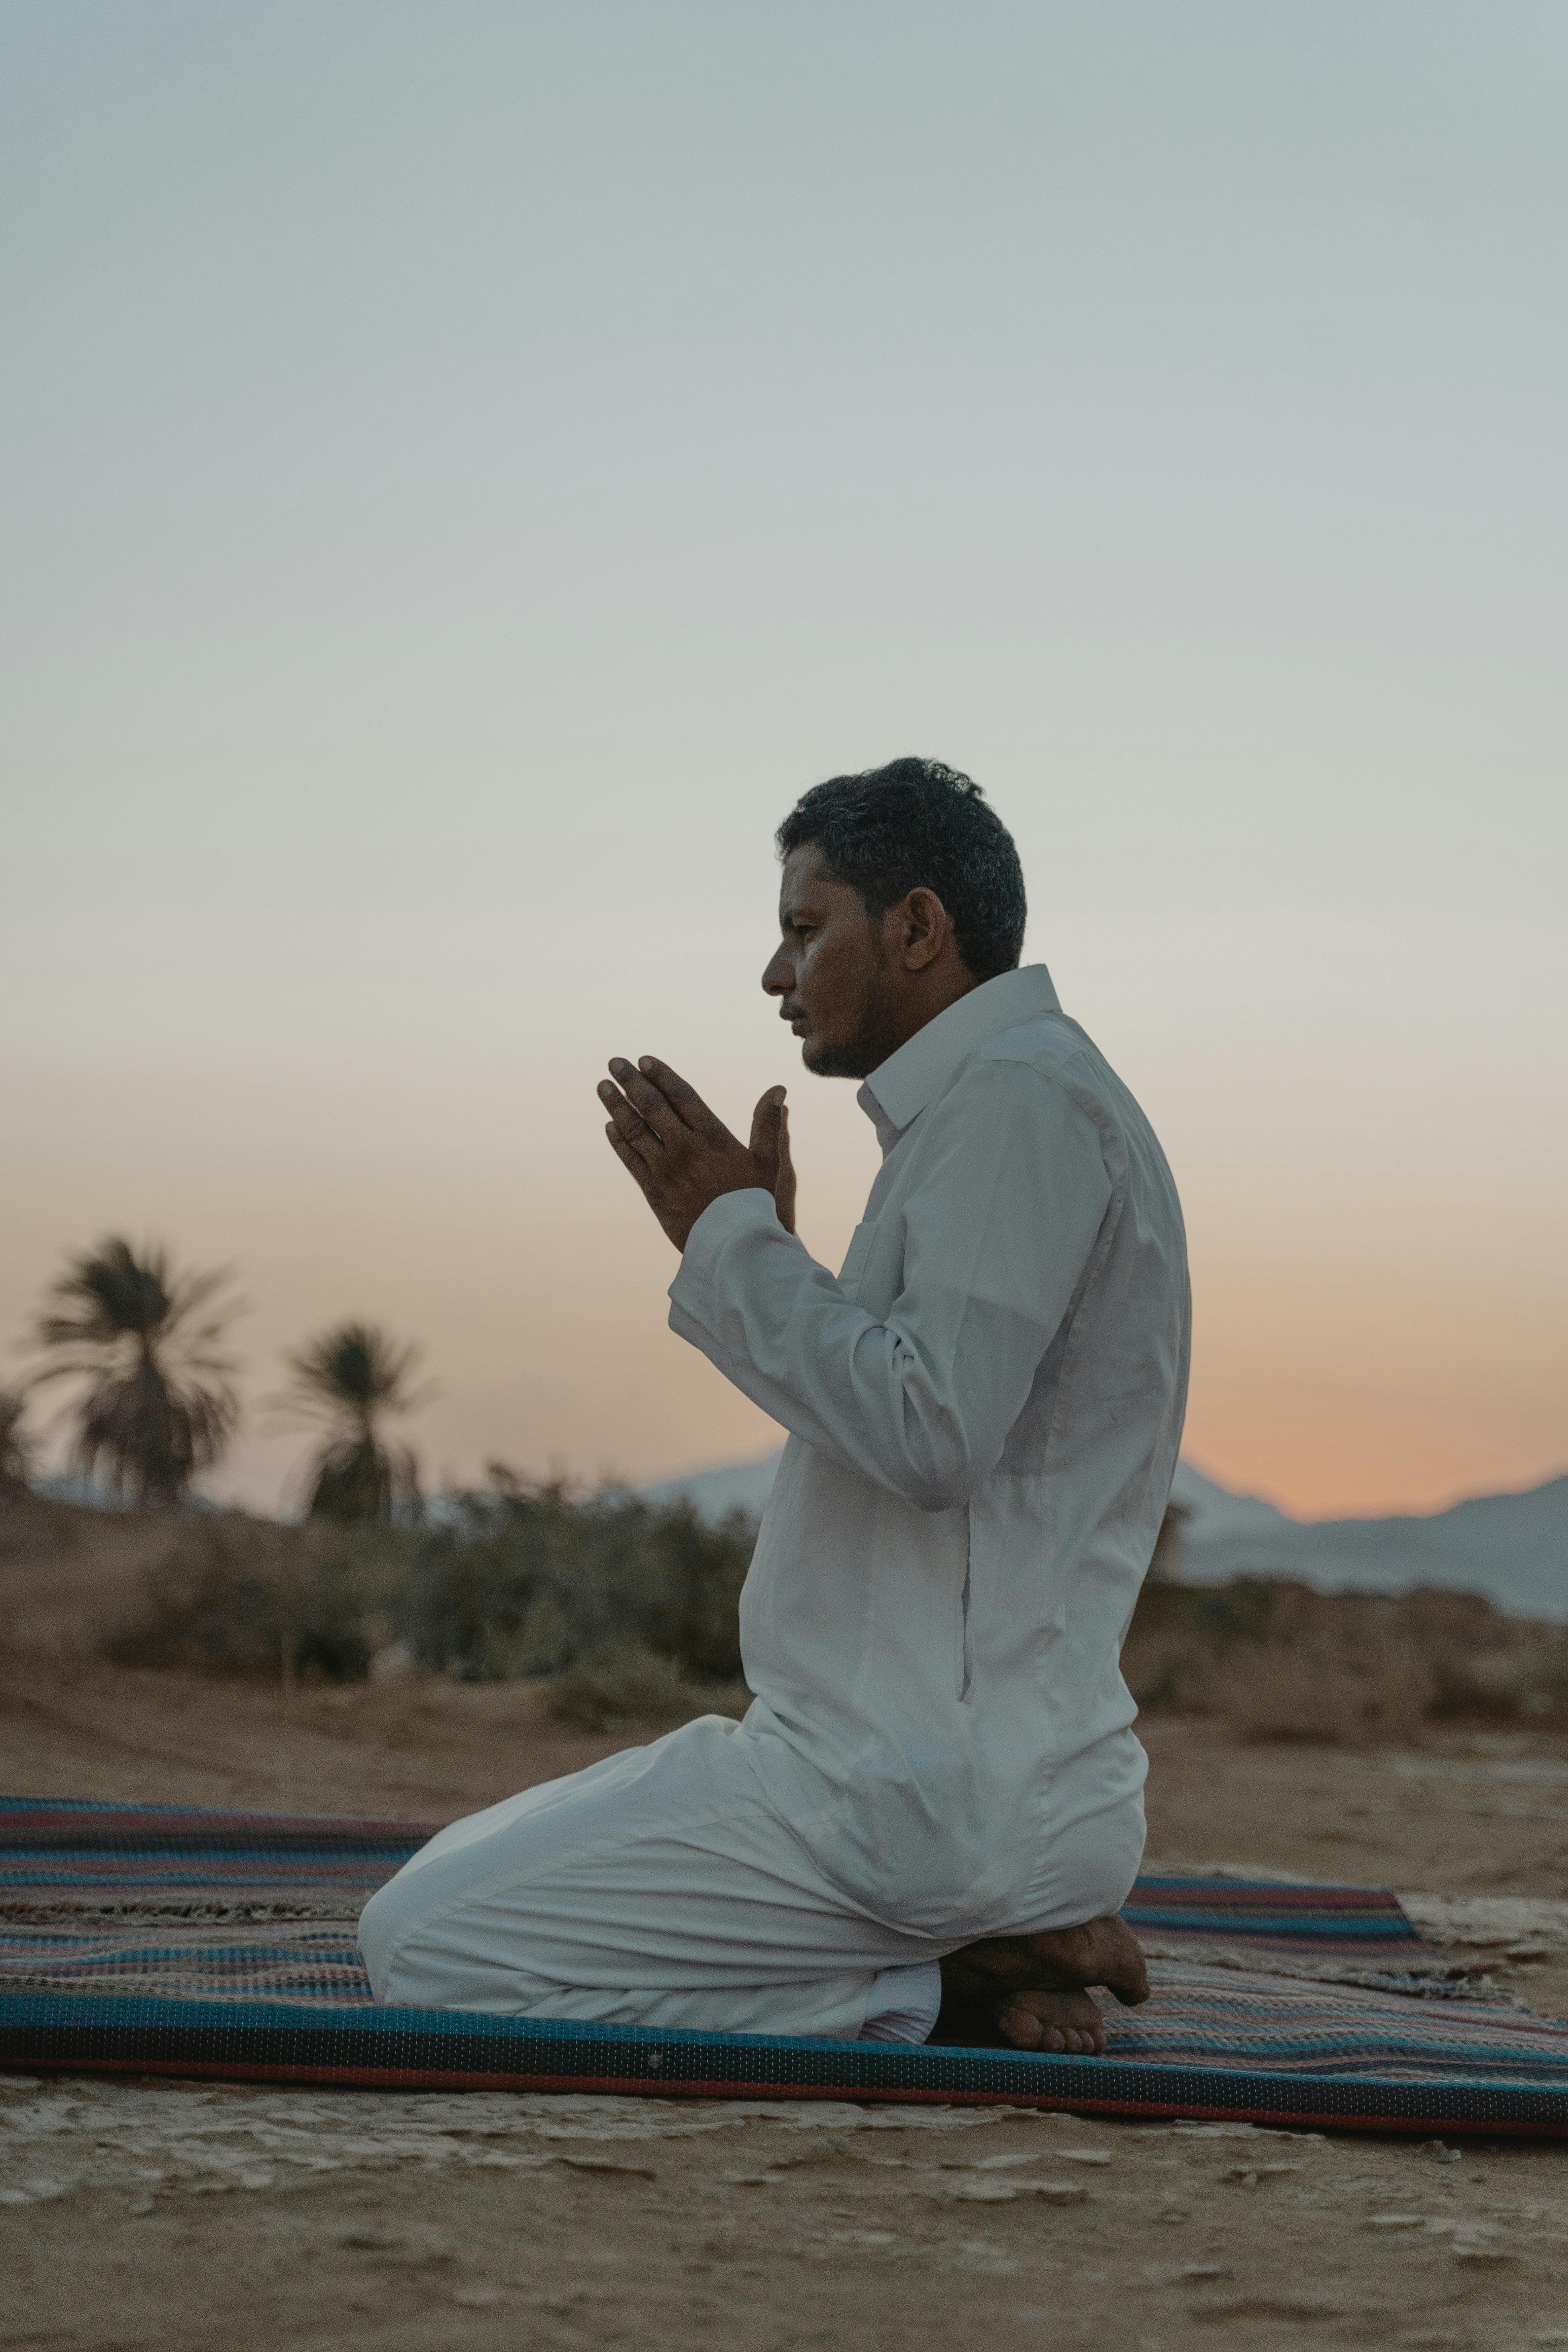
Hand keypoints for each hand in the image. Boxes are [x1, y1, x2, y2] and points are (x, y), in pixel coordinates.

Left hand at [599, 1056, 796, 1251]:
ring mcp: (666, 1169)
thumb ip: (768, 1123)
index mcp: (713, 1136)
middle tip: (615, 1062)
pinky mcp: (653, 1192)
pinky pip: (631, 1160)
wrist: (734, 1245)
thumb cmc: (754, 1201)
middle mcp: (685, 1148)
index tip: (644, 1060)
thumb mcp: (768, 1161)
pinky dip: (619, 1142)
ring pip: (635, 1130)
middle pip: (653, 1106)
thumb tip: (779, 1089)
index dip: (662, 1076)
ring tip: (603, 1086)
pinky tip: (609, 1126)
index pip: (682, 1096)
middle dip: (632, 1082)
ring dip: (616, 1106)